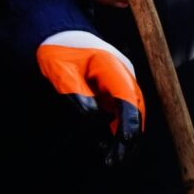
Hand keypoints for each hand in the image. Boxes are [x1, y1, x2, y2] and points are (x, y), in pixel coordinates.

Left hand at [36, 29, 145, 165]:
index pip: (128, 97)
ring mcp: (121, 81)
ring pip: (131, 112)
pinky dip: (117, 128)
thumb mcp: (59, 69)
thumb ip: (74, 92)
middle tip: (115, 160)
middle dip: (129, 136)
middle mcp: (123, 74)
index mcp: (111, 65)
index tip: (126, 142)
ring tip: (113, 159)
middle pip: (136, 108)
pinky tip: (108, 144)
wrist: (60, 33)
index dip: (129, 122)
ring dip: (124, 136)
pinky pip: (121, 111)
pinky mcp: (115, 89)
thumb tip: (93, 118)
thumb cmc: (58, 48)